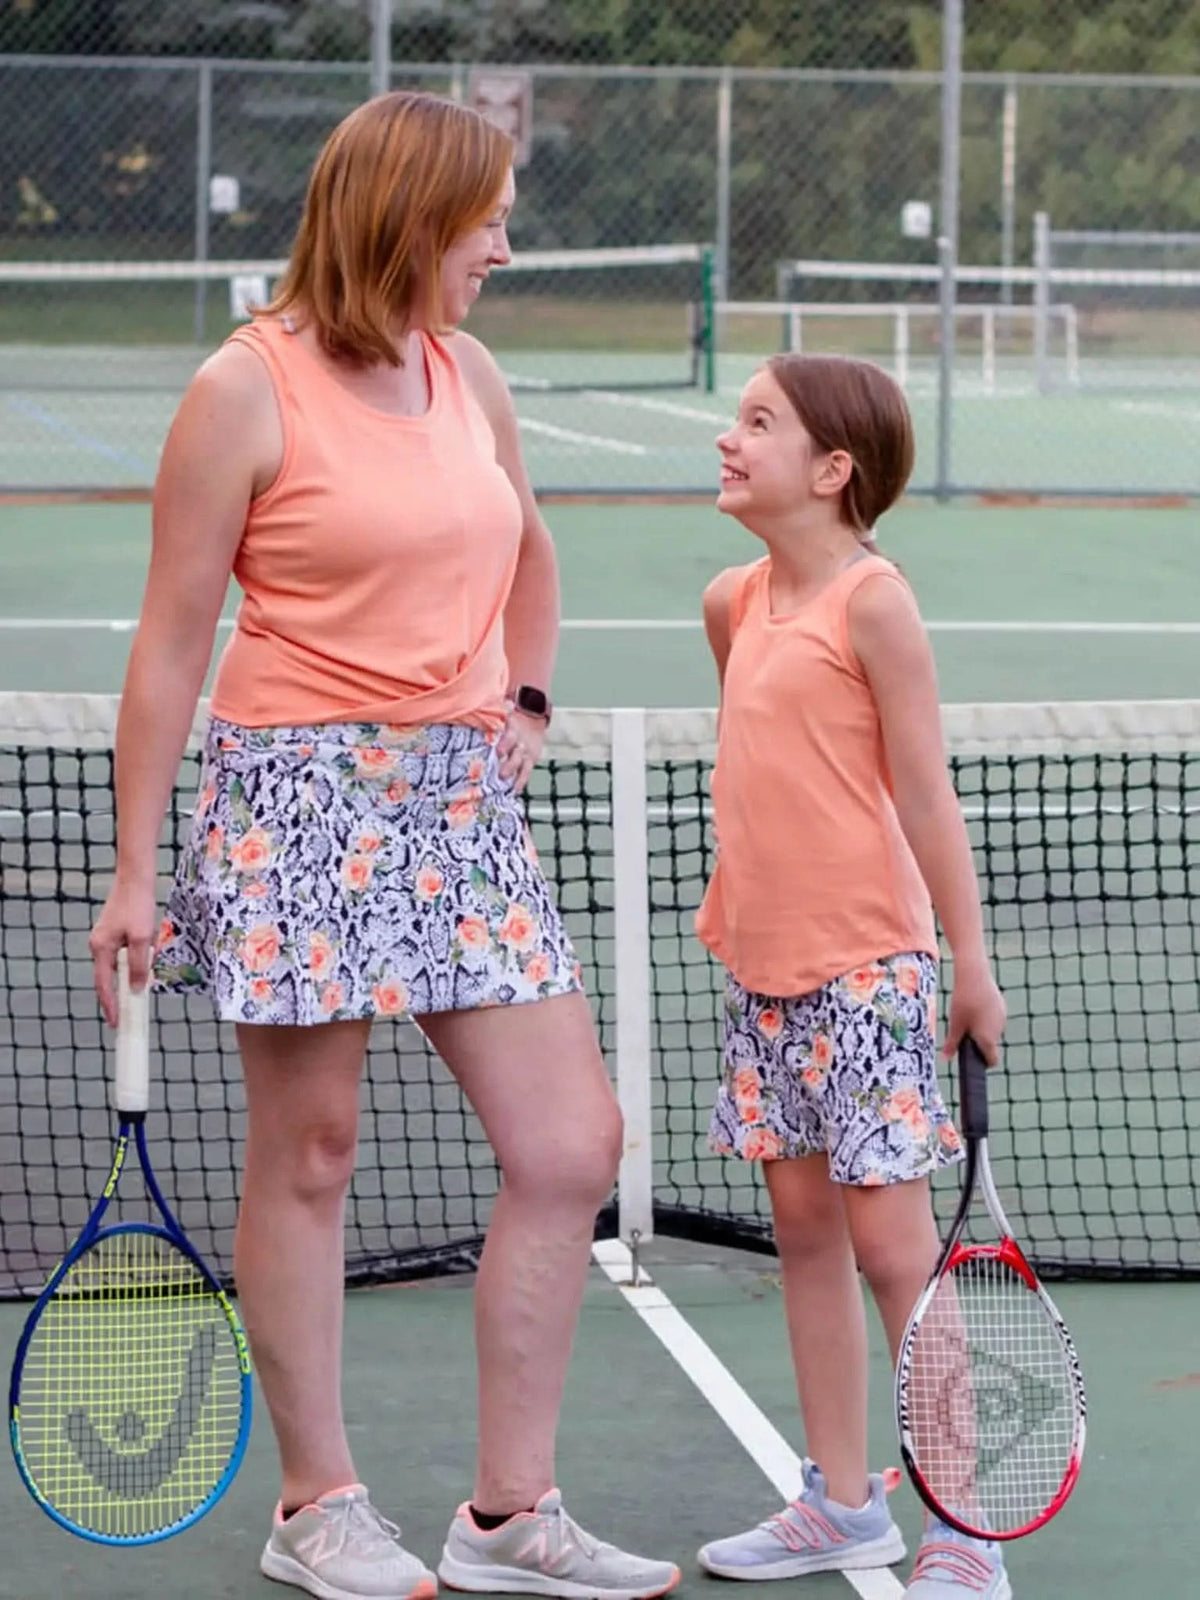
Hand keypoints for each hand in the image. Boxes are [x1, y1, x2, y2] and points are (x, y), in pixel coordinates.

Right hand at [89, 879, 158, 1027]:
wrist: (136, 879)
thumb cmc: (138, 906)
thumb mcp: (143, 938)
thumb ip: (140, 965)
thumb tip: (136, 989)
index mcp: (101, 948)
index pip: (104, 985)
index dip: (110, 1006)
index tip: (115, 1023)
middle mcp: (99, 945)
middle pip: (108, 978)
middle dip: (117, 997)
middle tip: (127, 1017)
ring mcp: (106, 938)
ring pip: (117, 967)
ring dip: (127, 980)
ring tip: (138, 997)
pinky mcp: (115, 933)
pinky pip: (122, 956)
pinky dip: (132, 965)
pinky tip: (144, 968)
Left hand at [496, 708, 546, 793]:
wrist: (531, 719)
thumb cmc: (508, 719)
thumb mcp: (503, 713)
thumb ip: (491, 714)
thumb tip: (470, 707)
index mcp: (513, 728)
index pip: (510, 736)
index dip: (505, 744)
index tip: (498, 752)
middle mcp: (520, 741)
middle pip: (516, 752)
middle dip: (509, 764)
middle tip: (501, 774)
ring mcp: (526, 752)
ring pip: (522, 764)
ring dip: (514, 774)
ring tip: (506, 784)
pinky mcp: (530, 761)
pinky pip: (526, 773)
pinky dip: (520, 782)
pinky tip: (514, 792)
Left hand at [943, 962, 1005, 1064]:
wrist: (975, 977)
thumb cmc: (963, 1003)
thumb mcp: (955, 1024)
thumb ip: (952, 1043)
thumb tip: (946, 1059)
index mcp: (988, 1039)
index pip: (992, 1060)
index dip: (983, 1063)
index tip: (973, 1060)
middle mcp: (998, 1031)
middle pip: (991, 1044)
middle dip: (979, 1042)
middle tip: (963, 1034)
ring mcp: (1002, 1018)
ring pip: (992, 1030)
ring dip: (982, 1029)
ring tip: (966, 1017)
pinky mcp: (1002, 1006)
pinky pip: (994, 1017)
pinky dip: (986, 1017)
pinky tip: (974, 1006)